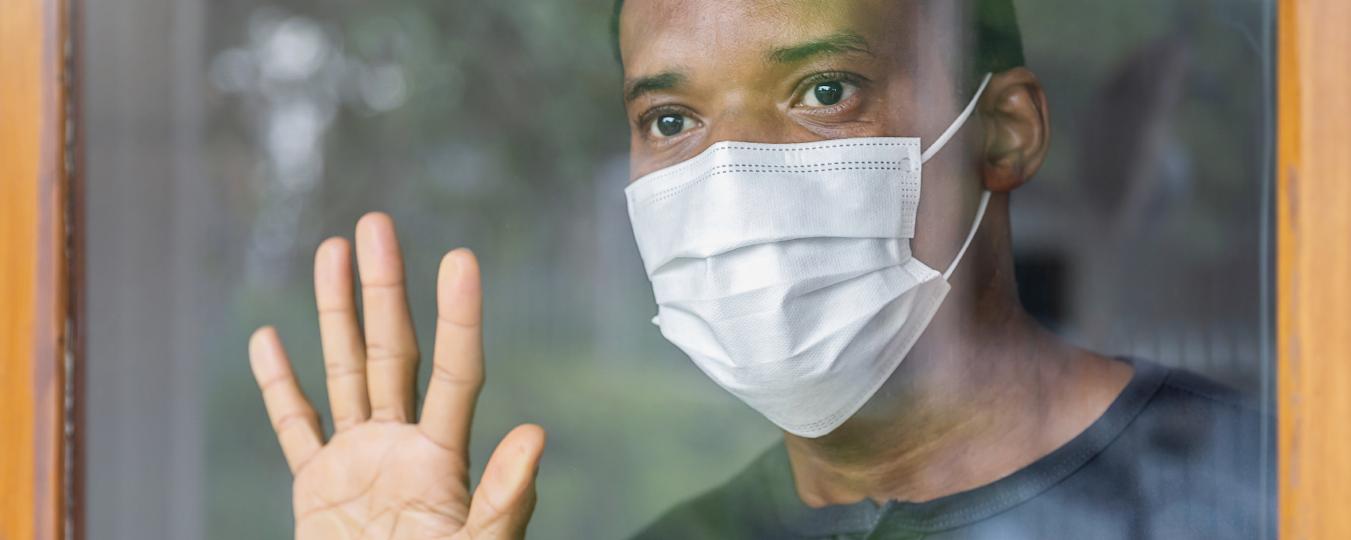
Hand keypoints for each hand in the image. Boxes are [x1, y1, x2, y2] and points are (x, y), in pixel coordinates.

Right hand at [249, 212, 544, 538]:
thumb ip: (504, 499)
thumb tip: (536, 435)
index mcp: (442, 458)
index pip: (456, 372)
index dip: (460, 317)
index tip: (460, 260)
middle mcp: (401, 444)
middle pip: (392, 352)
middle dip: (383, 289)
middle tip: (376, 225)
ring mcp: (357, 460)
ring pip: (343, 371)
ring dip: (334, 313)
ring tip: (331, 251)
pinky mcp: (318, 486)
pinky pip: (295, 426)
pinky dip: (278, 386)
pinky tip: (268, 337)